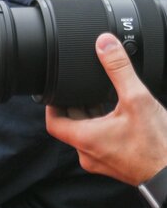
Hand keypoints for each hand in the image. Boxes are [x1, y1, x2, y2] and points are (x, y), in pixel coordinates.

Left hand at [46, 33, 166, 185]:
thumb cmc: (158, 146)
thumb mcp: (137, 99)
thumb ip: (119, 70)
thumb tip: (105, 44)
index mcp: (85, 139)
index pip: (52, 121)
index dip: (51, 105)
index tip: (56, 90)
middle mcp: (87, 153)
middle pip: (69, 125)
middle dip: (75, 105)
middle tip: (82, 88)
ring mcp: (101, 161)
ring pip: (86, 133)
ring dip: (91, 115)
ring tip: (101, 97)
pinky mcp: (114, 163)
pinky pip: (100, 141)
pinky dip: (103, 127)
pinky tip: (118, 115)